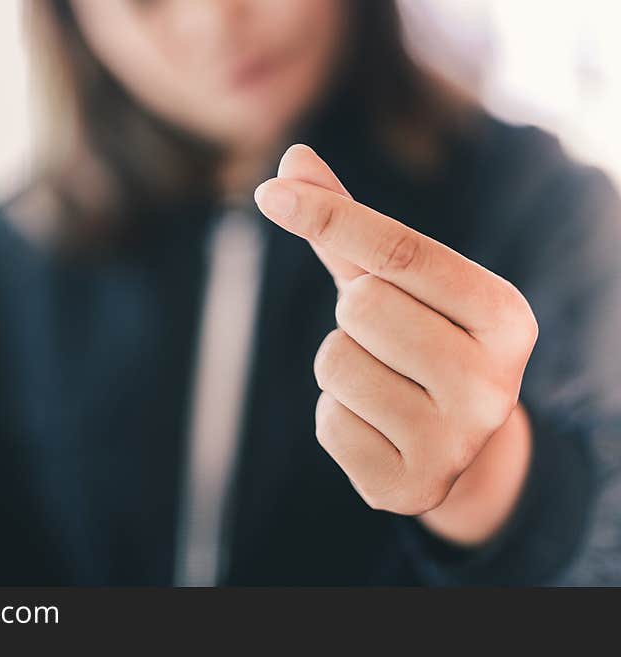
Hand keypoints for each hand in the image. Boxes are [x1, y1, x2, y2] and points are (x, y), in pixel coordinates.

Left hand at [254, 145, 536, 544]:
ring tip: (384, 383)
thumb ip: (348, 225)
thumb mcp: (398, 282)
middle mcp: (494, 382)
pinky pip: (328, 420)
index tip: (270, 192)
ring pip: (335, 362)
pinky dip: (336, 415)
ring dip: (340, 365)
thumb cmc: (422, 341)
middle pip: (361, 306)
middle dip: (353, 314)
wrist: (459, 446)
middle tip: (388, 340)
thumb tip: (291, 157)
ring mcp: (456, 442)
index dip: (330, 216)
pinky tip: (376, 427)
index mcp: (505, 315)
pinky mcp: (411, 486)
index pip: (404, 251)